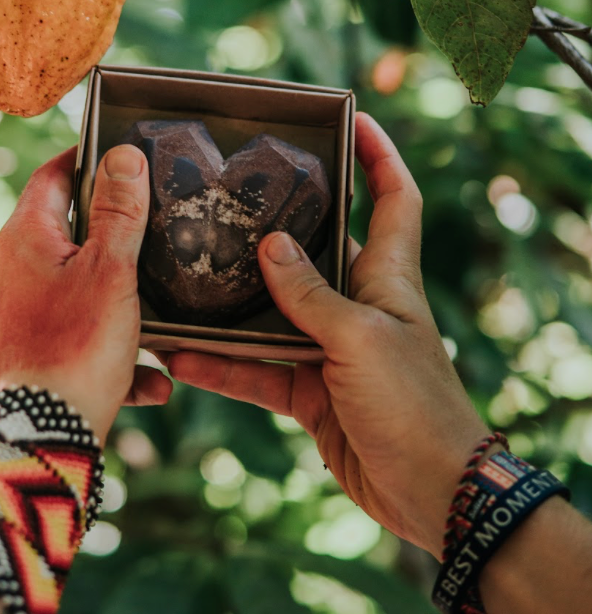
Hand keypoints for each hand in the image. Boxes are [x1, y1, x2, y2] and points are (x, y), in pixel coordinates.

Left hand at [0, 143, 171, 444]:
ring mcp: (24, 313)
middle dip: (116, 232)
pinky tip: (153, 378)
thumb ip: (119, 212)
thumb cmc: (75, 345)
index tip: (122, 153)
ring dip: (124, 298)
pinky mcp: (37, 352)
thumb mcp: (110, 269)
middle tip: (156, 223)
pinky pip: (85, 338)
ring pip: (84, 287)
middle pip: (69, 231)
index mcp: (26, 238)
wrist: (42, 435)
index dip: (86, 159)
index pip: (51, 175)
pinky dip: (119, 352)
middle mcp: (16, 270)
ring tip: (163, 310)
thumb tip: (124, 155)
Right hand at [167, 112, 488, 558]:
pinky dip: (223, 366)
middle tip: (224, 197)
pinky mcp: (310, 391)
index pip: (395, 197)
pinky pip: (257, 369)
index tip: (353, 118)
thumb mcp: (360, 339)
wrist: (432, 494)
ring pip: (272, 312)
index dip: (381, 154)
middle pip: (315, 249)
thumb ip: (311, 294)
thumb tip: (268, 245)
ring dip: (230, 306)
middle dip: (274, 224)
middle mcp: (358, 303)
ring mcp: (331, 347)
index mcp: (387, 276)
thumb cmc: (414, 405)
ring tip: (181, 279)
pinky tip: (181, 358)